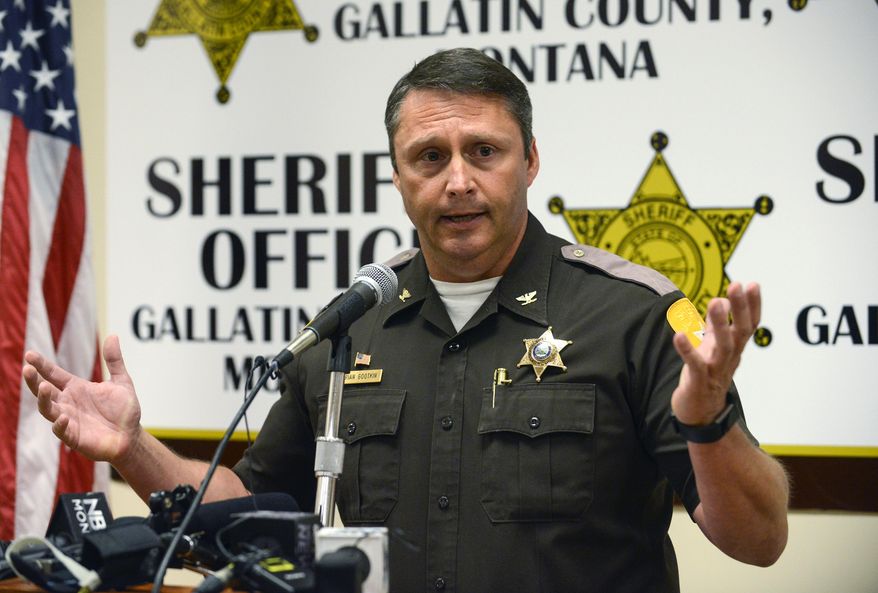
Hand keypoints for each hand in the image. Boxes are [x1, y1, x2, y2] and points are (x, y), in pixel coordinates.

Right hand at [23, 335, 142, 463]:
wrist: (131, 436)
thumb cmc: (124, 411)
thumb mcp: (121, 381)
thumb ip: (114, 361)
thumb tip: (113, 335)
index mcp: (76, 388)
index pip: (54, 374)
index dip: (42, 365)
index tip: (29, 354)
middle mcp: (68, 403)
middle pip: (43, 390)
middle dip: (34, 380)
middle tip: (27, 368)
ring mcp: (69, 420)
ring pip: (47, 409)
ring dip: (43, 399)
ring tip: (43, 387)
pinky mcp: (74, 437)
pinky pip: (61, 431)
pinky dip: (59, 424)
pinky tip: (62, 417)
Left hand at [671, 282, 760, 424]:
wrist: (701, 416)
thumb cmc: (706, 377)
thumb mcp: (712, 348)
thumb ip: (715, 325)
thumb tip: (720, 301)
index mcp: (734, 348)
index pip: (749, 324)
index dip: (752, 305)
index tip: (752, 284)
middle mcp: (729, 358)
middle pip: (741, 331)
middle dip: (740, 308)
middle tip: (737, 285)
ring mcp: (715, 370)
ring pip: (723, 346)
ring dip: (721, 324)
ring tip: (715, 302)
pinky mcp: (698, 382)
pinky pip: (695, 365)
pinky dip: (687, 350)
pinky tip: (678, 335)